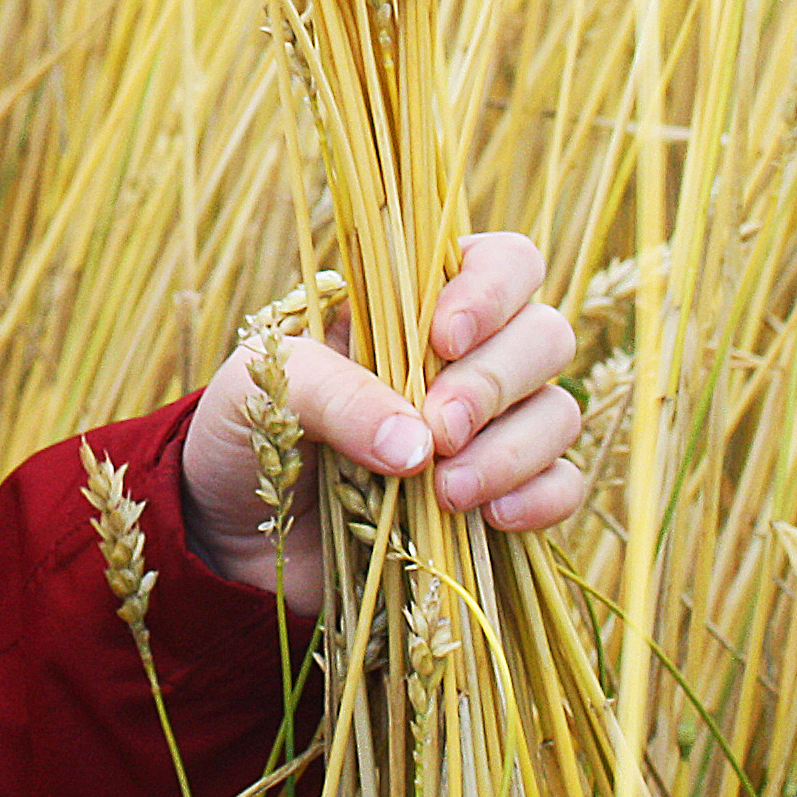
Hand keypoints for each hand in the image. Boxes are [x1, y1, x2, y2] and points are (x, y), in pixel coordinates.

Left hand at [174, 231, 585, 613]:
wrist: (233, 534)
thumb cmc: (246, 433)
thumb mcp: (263, 388)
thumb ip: (335, 395)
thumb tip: (420, 445)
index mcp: (413, 304)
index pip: (503, 262)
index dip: (492, 291)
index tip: (443, 339)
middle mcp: (466, 358)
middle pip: (544, 335)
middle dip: (495, 382)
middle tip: (439, 428)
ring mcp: (491, 428)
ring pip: (557, 412)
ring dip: (512, 451)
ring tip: (445, 491)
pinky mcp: (500, 496)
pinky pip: (563, 485)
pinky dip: (541, 499)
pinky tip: (492, 518)